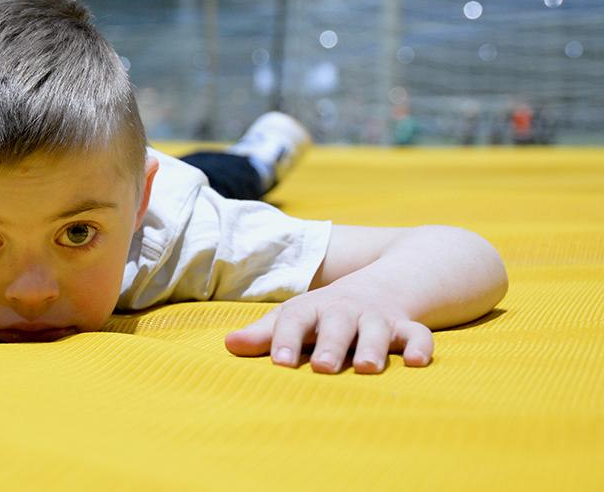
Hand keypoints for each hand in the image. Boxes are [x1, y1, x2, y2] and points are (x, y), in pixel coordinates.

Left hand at [224, 282, 433, 373]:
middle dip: (329, 345)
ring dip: (372, 347)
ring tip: (365, 367)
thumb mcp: (296, 317)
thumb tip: (228, 345)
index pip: (293, 320)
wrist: (384, 282)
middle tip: (321, 367)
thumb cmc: (326, 312)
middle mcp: (345, 312)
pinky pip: (419, 334)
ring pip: (376, 330)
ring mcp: (378, 319)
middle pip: (336, 325)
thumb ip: (265, 334)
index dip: (284, 339)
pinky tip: (419, 362)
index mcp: (312, 309)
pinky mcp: (407, 327)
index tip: (277, 362)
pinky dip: (421, 345)